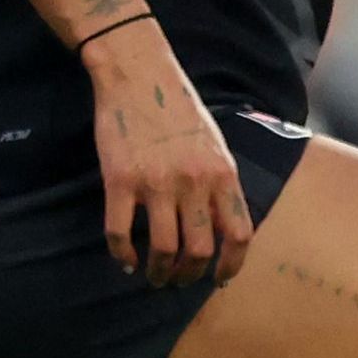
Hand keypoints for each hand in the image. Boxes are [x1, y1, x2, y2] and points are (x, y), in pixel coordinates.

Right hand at [85, 21, 248, 285]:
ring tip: (155, 277)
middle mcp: (194, 183)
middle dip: (190, 275)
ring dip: (159, 271)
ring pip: (163, 248)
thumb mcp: (215, 145)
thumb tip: (222, 223)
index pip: (238, 233)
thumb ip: (220, 182)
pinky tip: (126, 261)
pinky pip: (120, 232)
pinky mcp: (119, 180)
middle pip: (199, 249)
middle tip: (179, 281)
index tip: (221, 279)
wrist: (139, 75)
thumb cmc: (180, 109)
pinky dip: (123, 254)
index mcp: (223, 175)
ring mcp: (156, 183)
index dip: (231, 264)